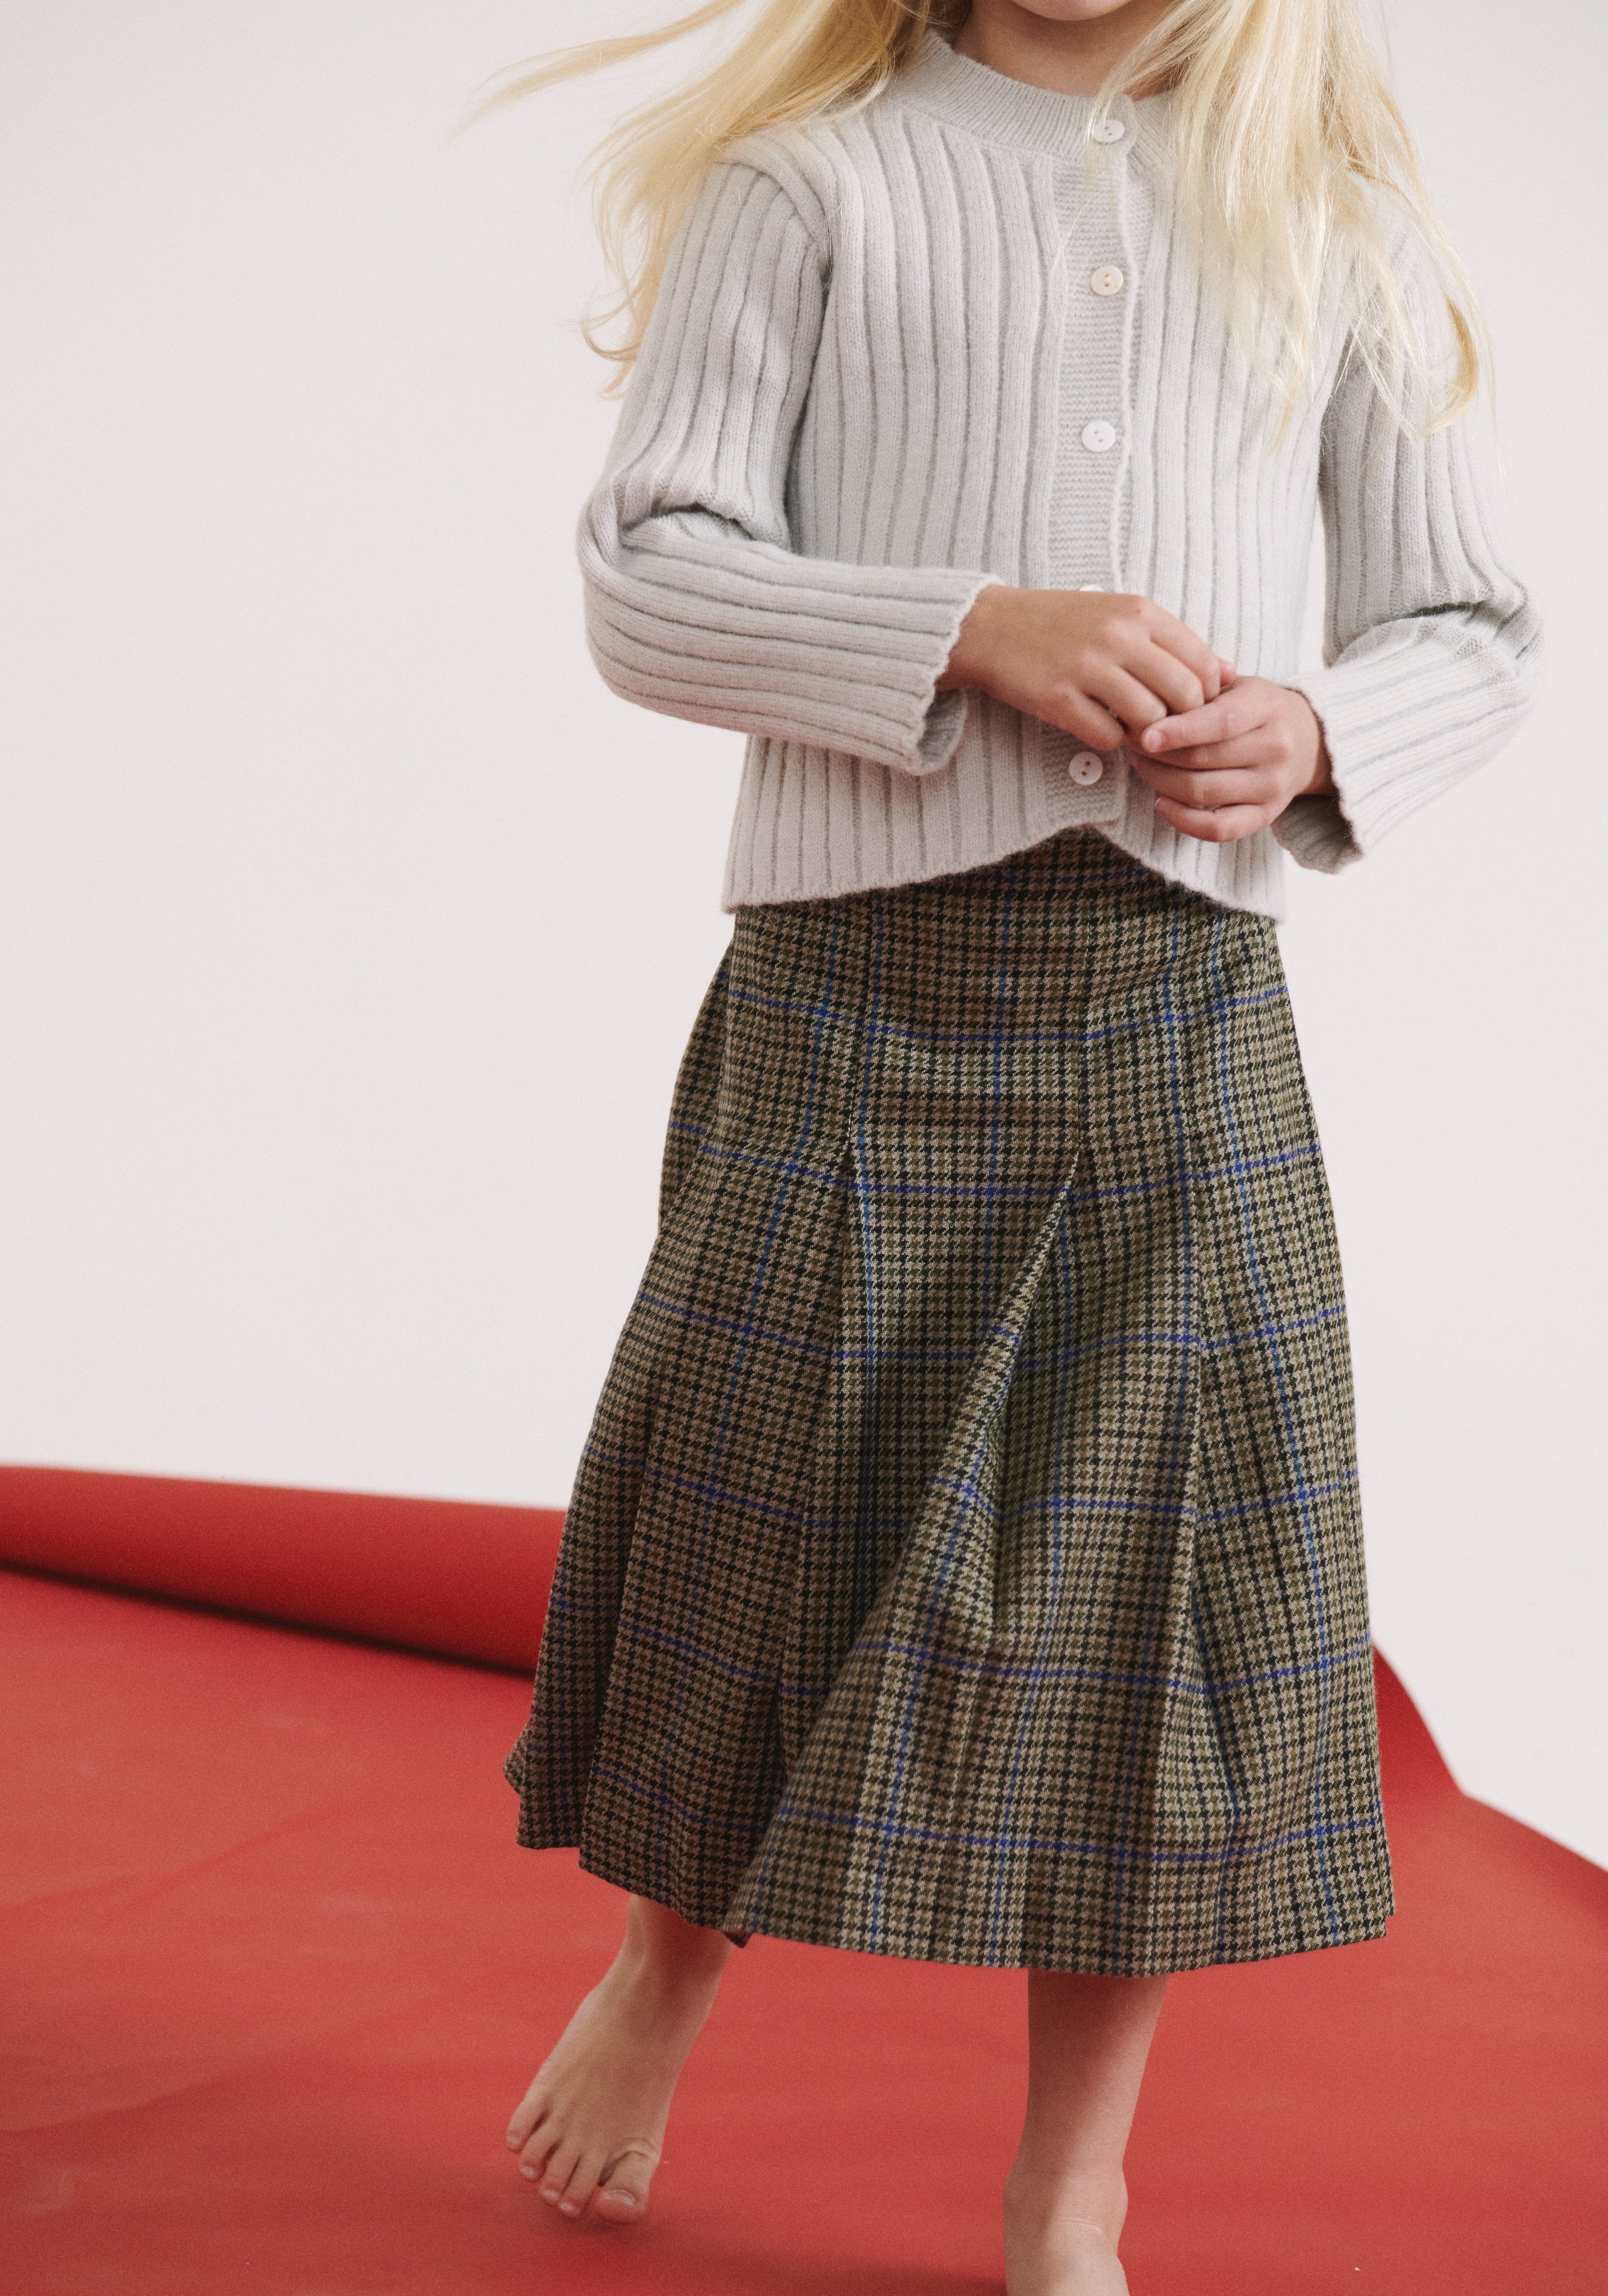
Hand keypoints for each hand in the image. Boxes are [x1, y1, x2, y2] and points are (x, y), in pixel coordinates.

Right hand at [939, 584, 1233, 748]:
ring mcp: (1087, 667)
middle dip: (1184, 721)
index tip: (1192, 707)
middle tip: (1169, 729)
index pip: (1203, 662)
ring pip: (1150, 720)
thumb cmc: (1062, 624)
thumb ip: (1174, 642)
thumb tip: (1230, 672)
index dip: (1208, 695)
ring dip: (1148, 735)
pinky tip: (1101, 728)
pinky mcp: (1058, 698)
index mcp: (1139, 612)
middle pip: (1185, 695)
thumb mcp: (1122, 616)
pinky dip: (1111, 741)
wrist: (991, 626)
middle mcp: (1118, 636)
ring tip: (1135, 731)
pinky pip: (1107, 736)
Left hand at [1130, 677, 1333, 843]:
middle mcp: (1275, 749)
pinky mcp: (1266, 816)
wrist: (1308, 741)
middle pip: (1204, 759)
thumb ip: (1205, 683)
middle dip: (1158, 755)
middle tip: (1130, 744)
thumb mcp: (1241, 685)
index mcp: (1267, 709)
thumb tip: (1157, 685)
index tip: (1143, 735)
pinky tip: (1161, 803)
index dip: (1180, 731)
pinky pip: (1220, 829)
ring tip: (1140, 765)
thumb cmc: (1258, 710)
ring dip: (1161, 782)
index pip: (1221, 723)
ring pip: (1204, 792)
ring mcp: (1272, 786)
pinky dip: (1185, 821)